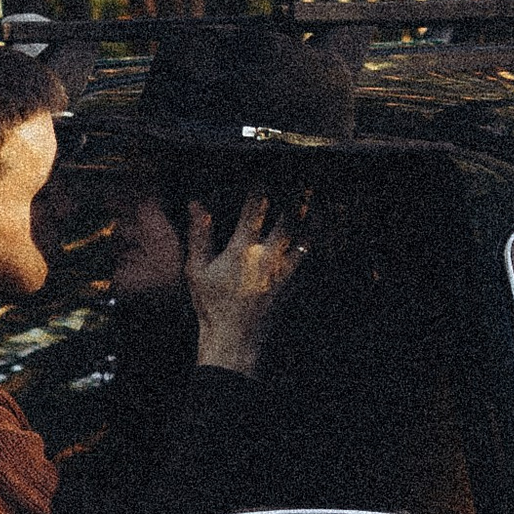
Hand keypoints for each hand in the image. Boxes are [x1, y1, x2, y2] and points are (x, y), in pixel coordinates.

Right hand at [186, 189, 303, 374]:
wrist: (235, 340)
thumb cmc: (213, 305)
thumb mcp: (197, 269)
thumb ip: (199, 234)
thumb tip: (197, 205)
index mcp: (243, 249)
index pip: (255, 208)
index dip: (261, 187)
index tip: (263, 173)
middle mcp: (267, 256)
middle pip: (289, 218)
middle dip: (295, 196)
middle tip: (302, 179)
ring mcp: (284, 271)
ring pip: (304, 236)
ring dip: (311, 216)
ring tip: (316, 200)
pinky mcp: (293, 284)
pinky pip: (308, 259)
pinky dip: (313, 243)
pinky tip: (317, 234)